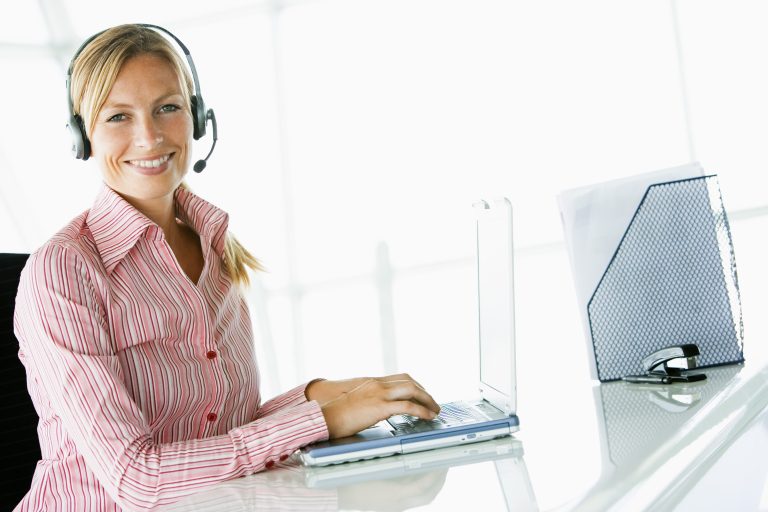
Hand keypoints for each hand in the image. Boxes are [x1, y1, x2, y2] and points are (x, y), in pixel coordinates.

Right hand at [308, 374, 440, 438]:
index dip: (416, 384)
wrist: (326, 416)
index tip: (423, 393)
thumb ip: (370, 399)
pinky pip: (408, 406)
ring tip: (435, 410)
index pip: (401, 377)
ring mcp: (380, 394)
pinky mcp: (380, 407)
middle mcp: (378, 384)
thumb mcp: (356, 400)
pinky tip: (428, 416)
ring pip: (412, 390)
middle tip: (433, 402)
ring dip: (428, 400)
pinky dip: (422, 410)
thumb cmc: (337, 412)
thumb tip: (380, 409)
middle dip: (425, 391)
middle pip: (410, 381)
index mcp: (373, 382)